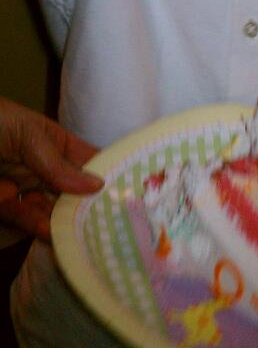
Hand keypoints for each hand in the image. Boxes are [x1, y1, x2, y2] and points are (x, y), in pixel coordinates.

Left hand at [0, 98, 103, 241]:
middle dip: (91, 205)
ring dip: (66, 221)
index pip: (91, 159)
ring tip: (83, 234)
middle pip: (75, 190)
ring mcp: (25, 186)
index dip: (110, 173)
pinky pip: (25, 217)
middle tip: (114, 224)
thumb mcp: (29, 135)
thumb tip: (97, 185)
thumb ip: (58, 163)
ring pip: (52, 208)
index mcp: (56, 142)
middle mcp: (46, 166)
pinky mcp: (4, 204)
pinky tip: (50, 233)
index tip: (133, 192)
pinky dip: (37, 227)